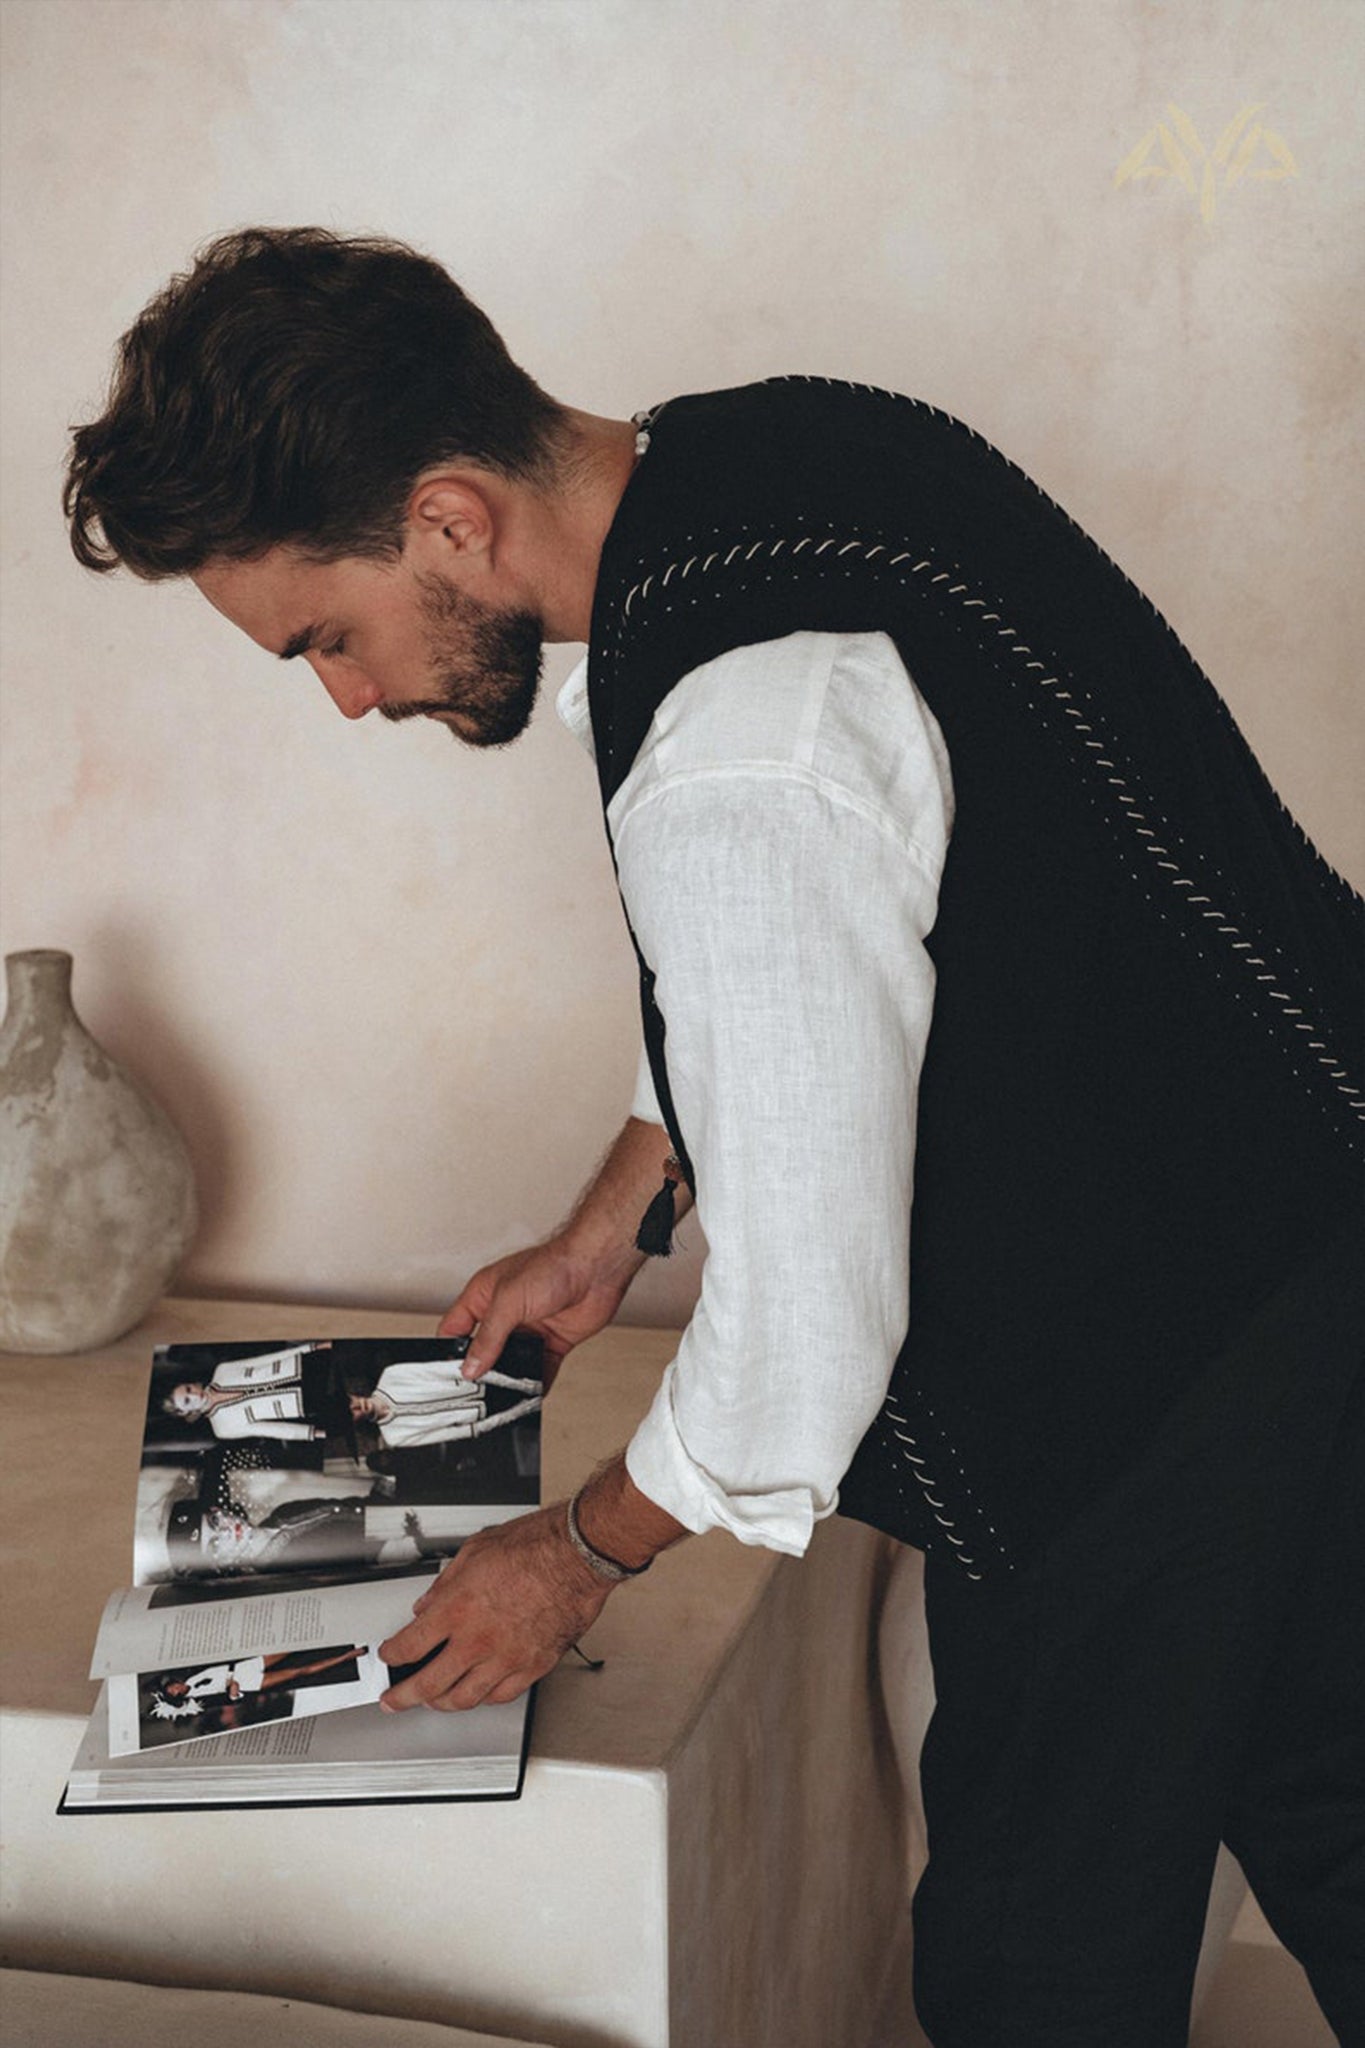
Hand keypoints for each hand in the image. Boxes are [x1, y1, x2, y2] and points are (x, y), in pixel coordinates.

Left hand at [378, 1505, 611, 1711]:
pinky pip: (501, 1695)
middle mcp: (477, 1640)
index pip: (409, 1646)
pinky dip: (484, 1698)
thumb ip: (446, 1583)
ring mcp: (505, 1658)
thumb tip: (429, 1603)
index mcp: (457, 1609)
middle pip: (428, 1684)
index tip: (389, 1656)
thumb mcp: (475, 1551)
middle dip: (403, 1696)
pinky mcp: (533, 1667)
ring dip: (442, 1703)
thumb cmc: (535, 1547)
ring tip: (433, 1702)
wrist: (577, 1556)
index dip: (392, 1656)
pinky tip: (478, 1694)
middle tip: (393, 1700)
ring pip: (464, 1699)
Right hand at [438, 1117, 685, 1383]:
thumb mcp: (509, 1301)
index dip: (449, 1351)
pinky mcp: (552, 1342)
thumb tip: (471, 1365)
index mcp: (484, 1296)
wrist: (597, 1268)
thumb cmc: (553, 1265)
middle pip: (483, 1350)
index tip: (445, 1375)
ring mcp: (529, 1329)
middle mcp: (505, 1314)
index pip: (456, 1328)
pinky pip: (540, 1369)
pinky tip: (531, 1396)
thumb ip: (488, 1336)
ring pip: (512, 1363)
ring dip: (508, 1380)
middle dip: (480, 1371)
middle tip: (473, 1393)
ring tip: (501, 1398)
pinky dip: (536, 1384)